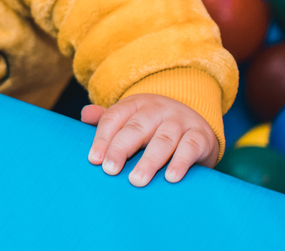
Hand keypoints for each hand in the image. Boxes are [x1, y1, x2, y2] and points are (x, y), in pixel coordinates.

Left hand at [81, 93, 217, 186]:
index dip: (103, 138)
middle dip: (121, 149)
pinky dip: (180, 162)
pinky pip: (190, 147)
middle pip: (136, 128)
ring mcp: (180, 120)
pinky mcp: (200, 135)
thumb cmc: (154, 127)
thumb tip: (84, 114)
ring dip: (149, 161)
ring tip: (137, 180)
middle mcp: (157, 109)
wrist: (196, 123)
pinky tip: (171, 177)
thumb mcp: (131, 119)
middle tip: (110, 170)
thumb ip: (108, 120)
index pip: (115, 118)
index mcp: (136, 104)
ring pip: (163, 139)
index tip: (94, 160)